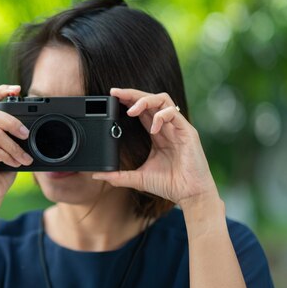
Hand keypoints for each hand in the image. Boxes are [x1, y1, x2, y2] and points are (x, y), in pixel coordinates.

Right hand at [0, 84, 33, 203]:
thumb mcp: (8, 148)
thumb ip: (10, 134)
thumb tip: (27, 125)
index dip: (0, 92)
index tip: (17, 90)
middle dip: (13, 123)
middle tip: (26, 134)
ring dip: (14, 148)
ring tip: (24, 159)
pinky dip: (7, 156)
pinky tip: (13, 163)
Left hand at [91, 88, 217, 206]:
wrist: (189, 194)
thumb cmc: (169, 184)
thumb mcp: (138, 178)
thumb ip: (118, 176)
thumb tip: (97, 175)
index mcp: (156, 133)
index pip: (141, 109)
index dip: (128, 101)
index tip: (112, 97)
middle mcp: (167, 127)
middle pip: (150, 99)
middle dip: (132, 94)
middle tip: (115, 93)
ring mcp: (178, 127)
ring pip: (162, 99)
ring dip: (145, 101)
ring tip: (131, 111)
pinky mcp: (188, 132)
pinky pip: (174, 114)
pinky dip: (161, 117)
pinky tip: (152, 128)